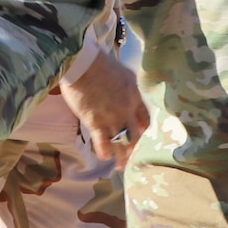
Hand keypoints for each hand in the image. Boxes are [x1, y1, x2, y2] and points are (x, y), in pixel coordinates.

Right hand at [61, 53, 147, 167]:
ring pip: (121, 143)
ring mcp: (113, 118)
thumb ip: (125, 83)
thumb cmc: (98, 61)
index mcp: (134, 94)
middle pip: (135, 134)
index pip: (144, 117)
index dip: (143, 128)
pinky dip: (105, 152)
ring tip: (120, 166)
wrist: (82, 63)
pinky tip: (105, 157)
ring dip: (121, 157)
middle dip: (133, 147)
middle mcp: (127, 109)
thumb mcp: (121, 70)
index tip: (141, 135)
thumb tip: (122, 86)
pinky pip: (104, 143)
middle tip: (131, 157)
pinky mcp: (96, 123)